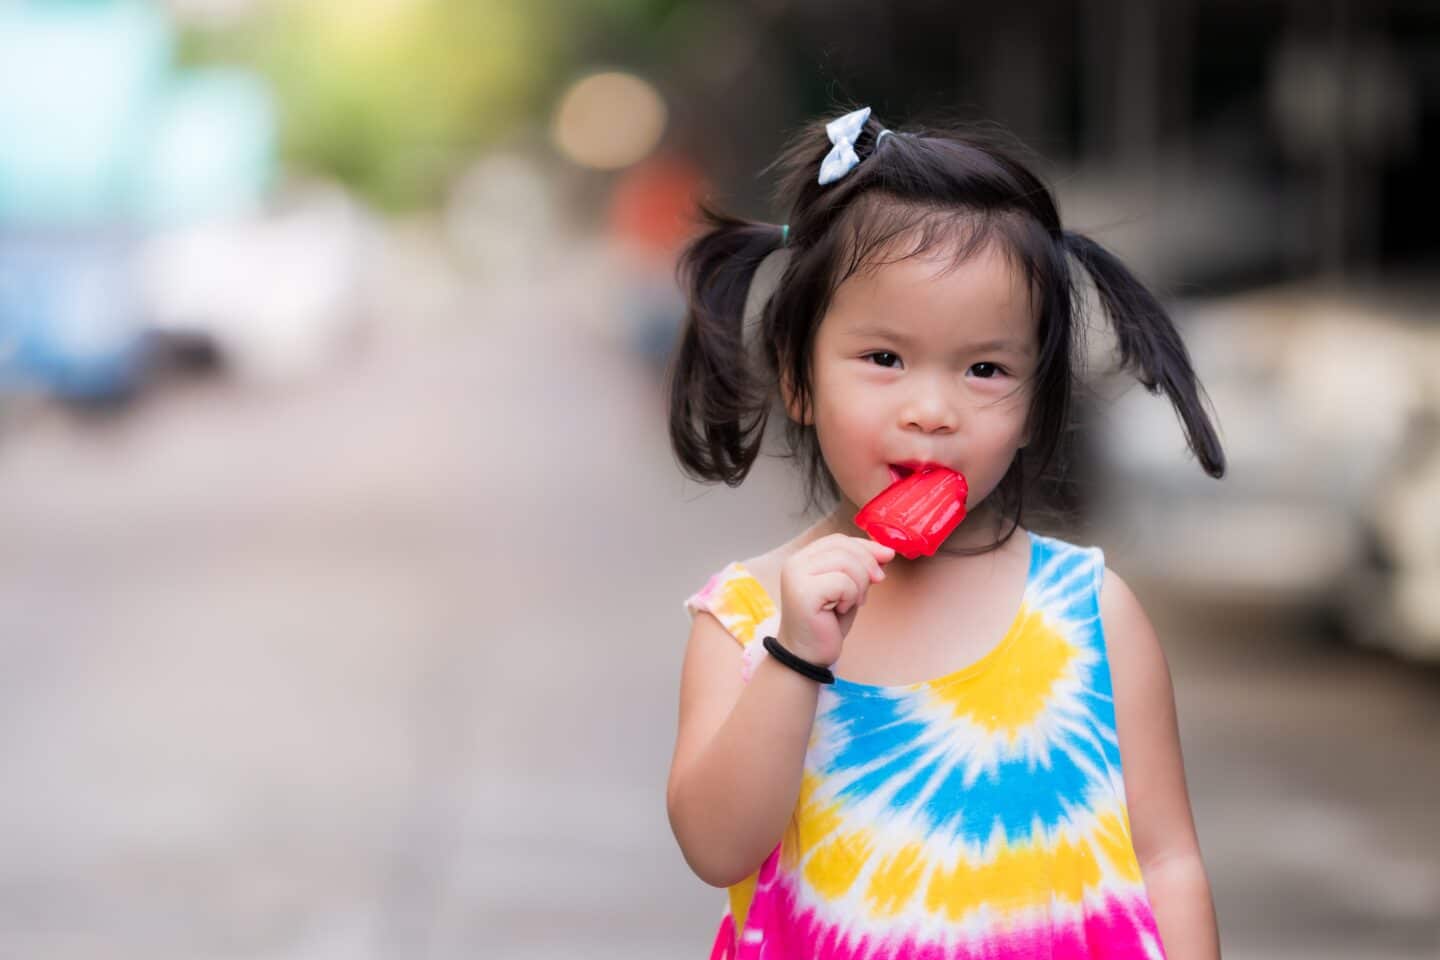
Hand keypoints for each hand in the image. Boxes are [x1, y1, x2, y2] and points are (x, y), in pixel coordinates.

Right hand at [776, 534, 894, 666]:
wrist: (807, 656)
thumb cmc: (826, 624)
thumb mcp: (848, 588)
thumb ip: (860, 568)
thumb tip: (886, 552)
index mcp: (803, 558)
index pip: (839, 540)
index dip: (865, 546)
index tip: (886, 558)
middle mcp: (795, 563)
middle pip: (844, 547)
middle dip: (867, 566)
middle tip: (870, 589)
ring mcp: (796, 576)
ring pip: (846, 563)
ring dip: (859, 585)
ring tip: (850, 603)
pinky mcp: (803, 593)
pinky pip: (843, 583)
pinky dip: (850, 597)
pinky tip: (839, 610)